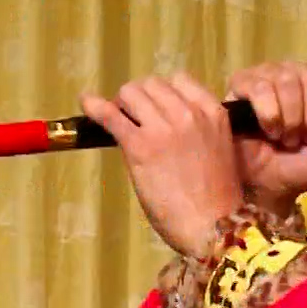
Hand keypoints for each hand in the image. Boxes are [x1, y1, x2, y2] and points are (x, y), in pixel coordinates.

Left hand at [80, 73, 245, 259]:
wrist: (212, 227)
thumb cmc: (219, 199)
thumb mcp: (217, 150)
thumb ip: (197, 130)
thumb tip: (165, 123)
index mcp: (214, 113)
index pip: (180, 81)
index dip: (163, 93)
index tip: (156, 108)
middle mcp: (189, 113)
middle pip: (152, 84)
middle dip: (140, 98)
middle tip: (134, 118)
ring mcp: (164, 127)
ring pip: (131, 93)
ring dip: (122, 105)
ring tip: (120, 122)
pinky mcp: (140, 145)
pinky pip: (111, 115)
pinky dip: (95, 107)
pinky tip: (88, 104)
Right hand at [225, 59, 306, 209]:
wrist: (270, 186)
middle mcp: (300, 72)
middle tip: (306, 139)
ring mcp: (271, 73)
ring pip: (288, 82)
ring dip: (291, 122)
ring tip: (286, 139)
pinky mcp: (243, 82)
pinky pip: (262, 89)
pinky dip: (270, 118)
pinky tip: (268, 131)